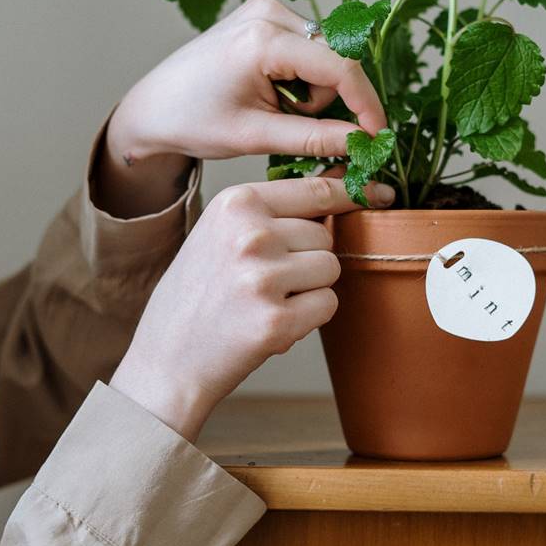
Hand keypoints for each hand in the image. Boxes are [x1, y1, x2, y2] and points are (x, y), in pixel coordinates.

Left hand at [96, 0, 385, 216]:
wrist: (154, 106)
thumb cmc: (194, 121)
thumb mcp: (256, 136)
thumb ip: (315, 138)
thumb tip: (365, 142)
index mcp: (262, 39)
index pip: (339, 67)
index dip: (366, 104)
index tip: (377, 137)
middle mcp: (268, 12)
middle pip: (335, 59)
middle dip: (325, 100)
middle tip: (290, 124)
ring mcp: (266, 8)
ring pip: (325, 55)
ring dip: (312, 90)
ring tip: (273, 108)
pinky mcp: (265, 14)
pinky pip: (309, 47)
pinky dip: (301, 76)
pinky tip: (271, 90)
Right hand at [109, 175, 393, 441]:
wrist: (166, 359)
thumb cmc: (198, 292)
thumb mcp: (221, 231)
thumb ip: (273, 211)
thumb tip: (339, 186)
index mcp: (236, 203)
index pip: (315, 190)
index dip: (349, 195)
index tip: (378, 194)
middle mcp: (250, 234)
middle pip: (325, 235)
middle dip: (310, 258)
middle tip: (268, 279)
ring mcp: (263, 278)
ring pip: (330, 269)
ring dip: (311, 288)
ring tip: (267, 300)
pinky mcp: (276, 321)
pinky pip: (328, 305)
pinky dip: (310, 317)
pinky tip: (273, 322)